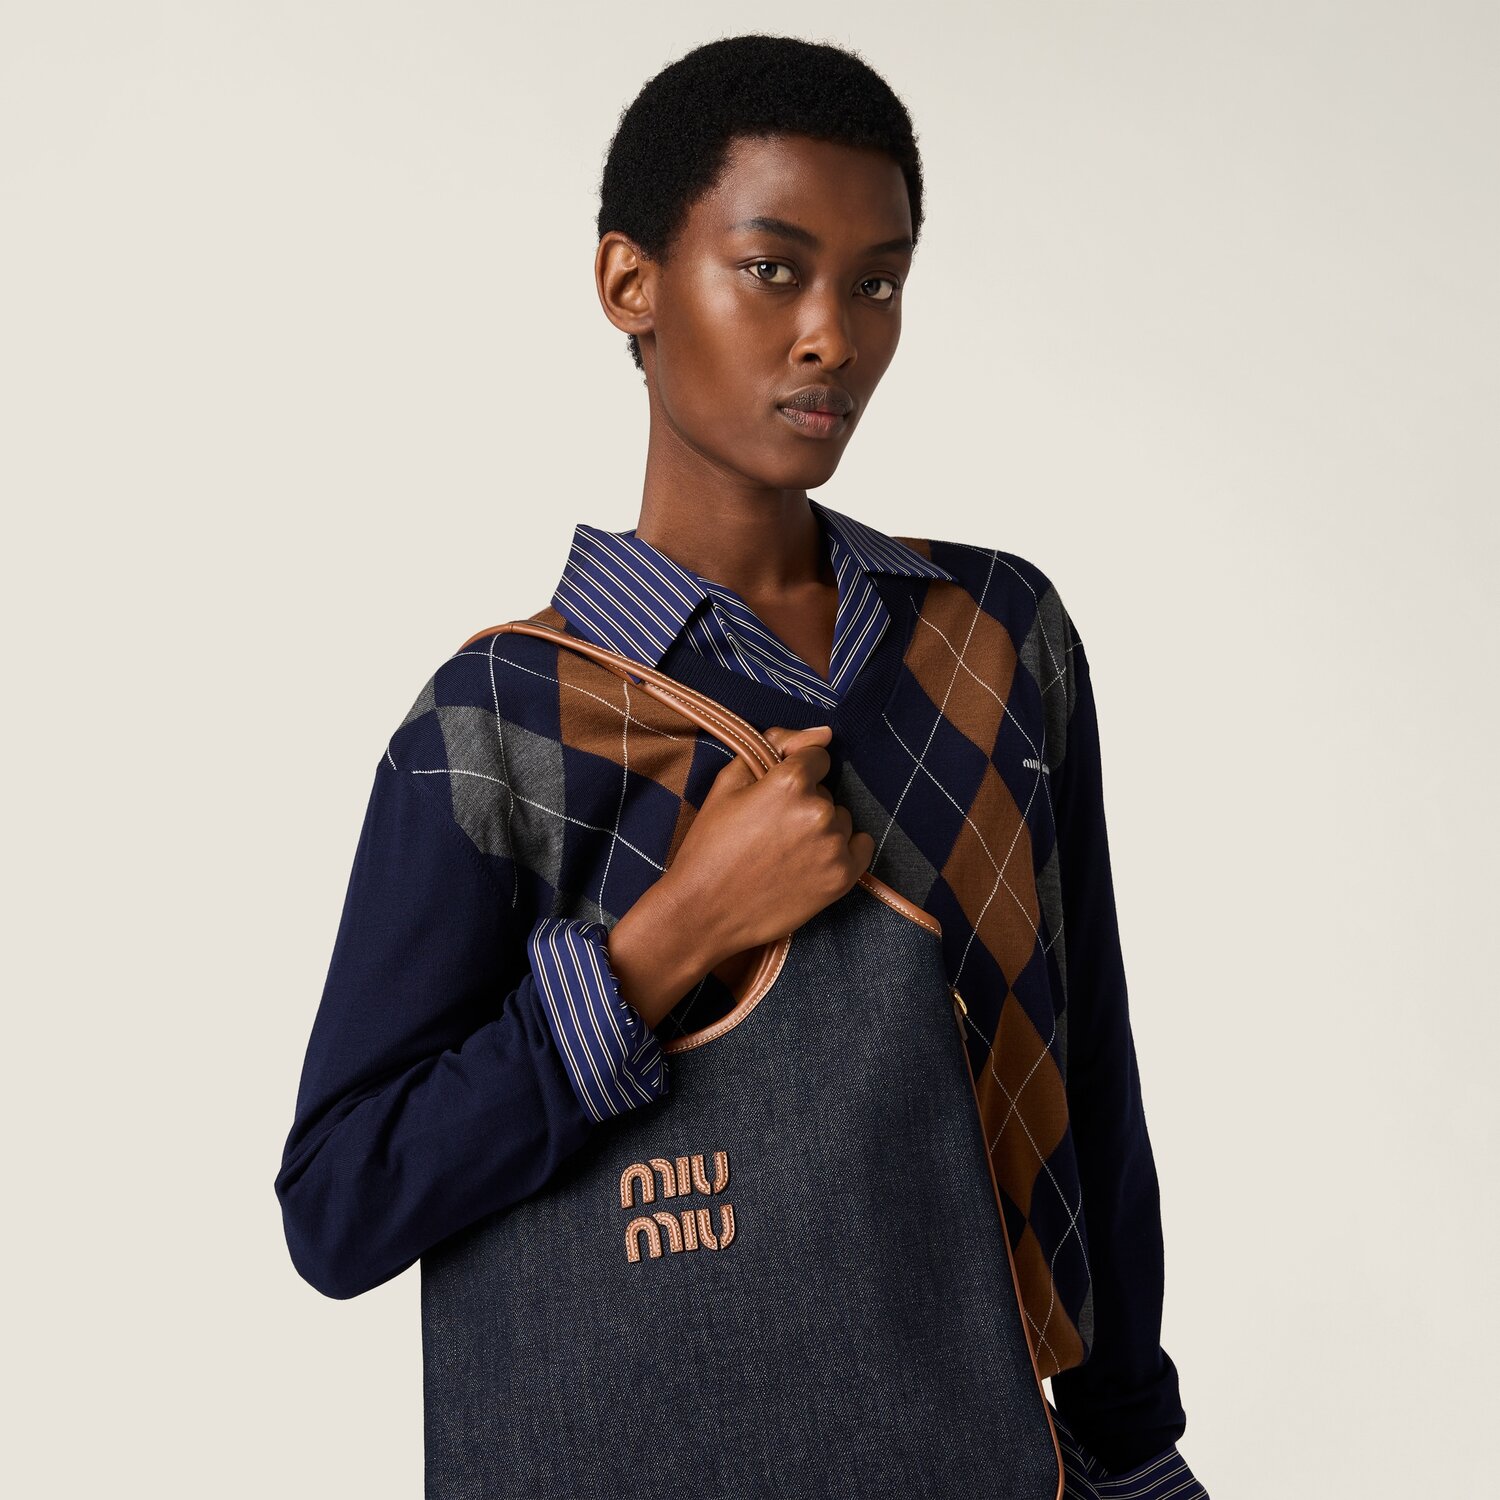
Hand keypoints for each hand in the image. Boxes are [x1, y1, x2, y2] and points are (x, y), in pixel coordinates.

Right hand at [605, 725, 874, 1027]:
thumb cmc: (710, 846)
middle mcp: (819, 811)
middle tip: (771, 831)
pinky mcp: (842, 879)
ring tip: (786, 851)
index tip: (776, 794)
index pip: (816, 756)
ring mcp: (833, 847)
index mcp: (790, 782)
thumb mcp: (728, 783)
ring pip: (840, 820)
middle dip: (804, 803)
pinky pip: (860, 847)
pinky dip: (843, 850)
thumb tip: (823, 732)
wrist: (704, 911)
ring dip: (822, 828)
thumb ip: (776, 745)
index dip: (795, 772)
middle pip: (826, 792)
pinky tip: (813, 860)